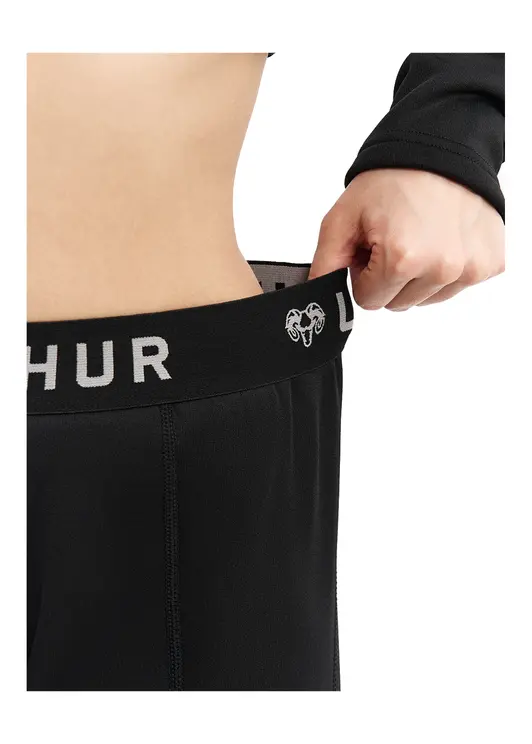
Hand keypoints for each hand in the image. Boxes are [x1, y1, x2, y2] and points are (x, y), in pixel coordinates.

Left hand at [308, 169, 504, 309]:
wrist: (440, 149)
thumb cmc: (393, 178)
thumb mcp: (343, 217)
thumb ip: (325, 263)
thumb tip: (316, 298)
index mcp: (404, 259)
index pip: (369, 301)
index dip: (364, 274)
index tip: (371, 246)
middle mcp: (442, 268)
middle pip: (397, 304)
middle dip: (388, 277)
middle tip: (392, 238)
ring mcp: (469, 269)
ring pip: (425, 299)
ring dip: (417, 276)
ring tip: (418, 236)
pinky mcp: (489, 265)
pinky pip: (454, 287)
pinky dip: (445, 269)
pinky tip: (441, 238)